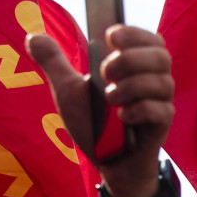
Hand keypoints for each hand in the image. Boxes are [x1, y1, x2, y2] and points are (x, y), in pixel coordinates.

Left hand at [26, 25, 173, 196]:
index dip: (135, 33)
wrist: (106, 162)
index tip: (110, 36)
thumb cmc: (93, 125)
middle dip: (131, 59)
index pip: (151, 40)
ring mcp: (160, 104)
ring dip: (133, 85)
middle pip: (161, 56)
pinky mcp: (161, 126)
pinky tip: (121, 117)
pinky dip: (140, 110)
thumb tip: (32, 36)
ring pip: (163, 82)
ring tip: (109, 98)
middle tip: (105, 72)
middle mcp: (153, 82)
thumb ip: (55, 62)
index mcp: (136, 67)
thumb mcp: (68, 91)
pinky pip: (161, 110)